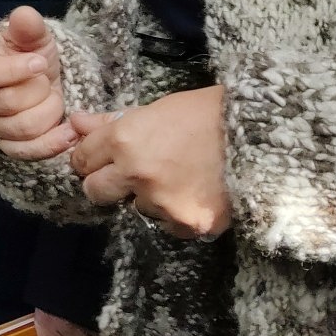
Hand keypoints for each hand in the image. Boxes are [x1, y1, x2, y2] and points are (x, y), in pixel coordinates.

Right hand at [0, 7, 72, 158]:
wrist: (30, 78)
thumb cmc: (24, 54)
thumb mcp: (28, 36)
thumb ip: (27, 26)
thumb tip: (24, 15)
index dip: (13, 71)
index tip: (40, 63)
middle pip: (7, 103)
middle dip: (39, 89)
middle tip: (47, 78)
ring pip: (22, 128)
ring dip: (49, 111)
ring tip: (53, 97)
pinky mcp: (3, 145)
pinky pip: (26, 152)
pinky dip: (52, 144)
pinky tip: (70, 131)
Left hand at [66, 87, 229, 239]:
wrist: (260, 134)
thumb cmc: (205, 114)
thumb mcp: (155, 110)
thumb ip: (110, 122)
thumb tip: (75, 123)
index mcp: (123, 140)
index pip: (82, 160)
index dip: (91, 159)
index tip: (104, 159)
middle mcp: (136, 173)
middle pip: (94, 191)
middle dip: (107, 184)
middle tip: (132, 175)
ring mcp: (161, 201)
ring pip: (135, 208)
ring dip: (149, 197)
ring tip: (179, 177)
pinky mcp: (187, 223)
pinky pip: (167, 225)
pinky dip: (176, 214)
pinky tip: (195, 193)